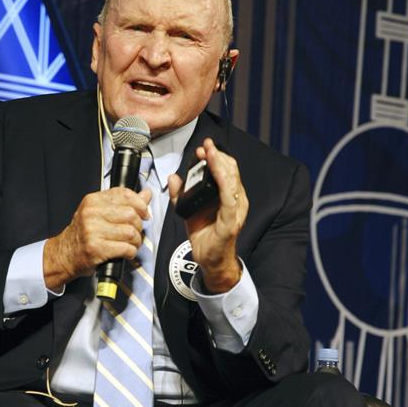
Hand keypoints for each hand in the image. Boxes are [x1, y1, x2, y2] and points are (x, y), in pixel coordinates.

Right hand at [43, 187, 151, 290]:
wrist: (64, 255)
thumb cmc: (83, 234)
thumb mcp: (98, 213)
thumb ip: (122, 203)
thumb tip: (146, 194)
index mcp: (93, 201)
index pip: (125, 195)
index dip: (141, 204)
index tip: (144, 213)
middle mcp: (91, 213)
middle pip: (131, 214)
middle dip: (139, 226)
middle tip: (135, 232)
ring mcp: (92, 231)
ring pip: (131, 232)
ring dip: (136, 241)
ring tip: (131, 244)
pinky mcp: (96, 249)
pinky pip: (126, 248)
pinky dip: (131, 252)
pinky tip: (126, 252)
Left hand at [168, 138, 247, 292]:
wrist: (209, 260)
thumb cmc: (204, 234)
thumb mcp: (187, 209)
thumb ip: (180, 193)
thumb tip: (173, 177)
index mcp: (227, 196)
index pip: (225, 170)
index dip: (215, 156)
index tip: (203, 147)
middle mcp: (235, 200)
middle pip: (230, 171)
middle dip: (217, 156)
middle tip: (205, 146)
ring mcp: (235, 210)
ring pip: (231, 181)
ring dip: (220, 165)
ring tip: (210, 153)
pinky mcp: (231, 221)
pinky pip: (228, 199)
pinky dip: (223, 183)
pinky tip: (217, 173)